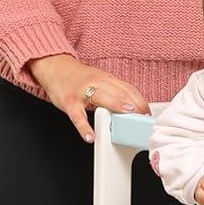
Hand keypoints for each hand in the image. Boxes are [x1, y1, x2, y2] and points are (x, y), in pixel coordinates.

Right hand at [27, 54, 147, 142]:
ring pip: (101, 98)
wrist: (55, 68)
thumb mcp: (100, 81)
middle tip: (143, 119)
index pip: (128, 89)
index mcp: (107, 79)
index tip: (149, 114)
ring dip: (115, 106)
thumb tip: (135, 108)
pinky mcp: (69, 102)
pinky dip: (84, 127)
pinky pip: (77, 116)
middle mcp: (97, 83)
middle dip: (133, 104)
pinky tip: (90, 137)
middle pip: (119, 91)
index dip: (140, 101)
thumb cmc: (79, 78)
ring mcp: (82, 92)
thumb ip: (115, 93)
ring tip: (125, 119)